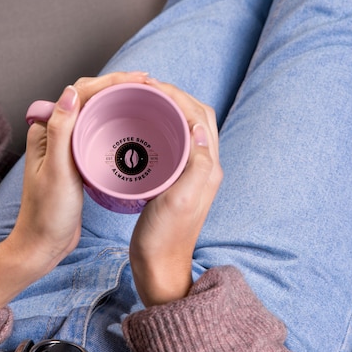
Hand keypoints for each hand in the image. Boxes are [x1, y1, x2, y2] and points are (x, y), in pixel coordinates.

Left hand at [0, 71, 148, 307]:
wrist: (44, 244)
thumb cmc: (48, 213)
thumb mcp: (56, 172)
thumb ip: (61, 132)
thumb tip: (71, 92)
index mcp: (47, 130)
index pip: (81, 93)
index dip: (112, 81)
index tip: (141, 80)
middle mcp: (56, 133)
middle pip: (90, 97)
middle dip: (119, 85)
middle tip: (150, 85)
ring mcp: (68, 145)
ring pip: (96, 112)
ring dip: (119, 100)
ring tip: (146, 97)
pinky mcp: (79, 159)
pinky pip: (99, 131)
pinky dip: (117, 122)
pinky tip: (134, 125)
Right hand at [128, 80, 222, 306]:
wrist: (159, 266)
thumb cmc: (165, 237)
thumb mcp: (181, 201)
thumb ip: (197, 165)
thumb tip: (200, 129)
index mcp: (208, 167)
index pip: (199, 117)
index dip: (178, 95)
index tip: (151, 84)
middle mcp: (205, 166)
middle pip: (196, 117)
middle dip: (175, 96)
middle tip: (146, 87)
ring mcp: (192, 173)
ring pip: (186, 127)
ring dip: (170, 108)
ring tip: (144, 98)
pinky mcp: (178, 179)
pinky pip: (175, 142)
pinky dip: (162, 126)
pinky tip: (143, 126)